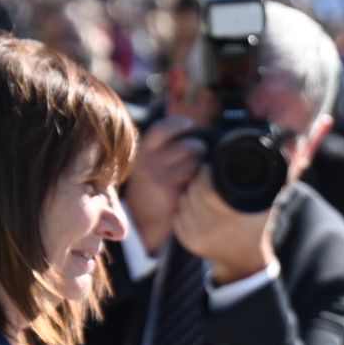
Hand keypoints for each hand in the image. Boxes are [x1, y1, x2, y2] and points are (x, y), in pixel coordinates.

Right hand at [125, 115, 204, 253]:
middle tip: (200, 153)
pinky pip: (197, 180)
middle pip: (187, 146)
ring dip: (202, 165)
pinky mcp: (174, 194)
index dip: (178, 124)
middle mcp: (150, 163)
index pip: (161, 130)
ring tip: (197, 172)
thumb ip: (163, 149)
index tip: (190, 124)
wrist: (141, 221)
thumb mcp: (148, 164)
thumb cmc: (151, 188)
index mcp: (143, 152)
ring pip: (195, 163)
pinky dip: (201, 180)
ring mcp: (162, 179)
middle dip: (199, 148)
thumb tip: (191, 129)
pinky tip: (196, 185)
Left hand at [172, 168, 277, 285]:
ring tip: (199, 189)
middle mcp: (211, 227)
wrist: (244, 261)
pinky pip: (177, 216)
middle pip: (192, 192)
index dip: (205, 173)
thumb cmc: (257, 227)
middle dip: (196, 180)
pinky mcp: (188, 241)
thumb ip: (276, 179)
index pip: (205, 187)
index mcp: (230, 216)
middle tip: (202, 173)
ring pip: (183, 202)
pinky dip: (184, 208)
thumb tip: (288, 153)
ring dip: (189, 193)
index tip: (209, 166)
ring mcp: (197, 236)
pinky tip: (194, 206)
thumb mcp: (269, 204)